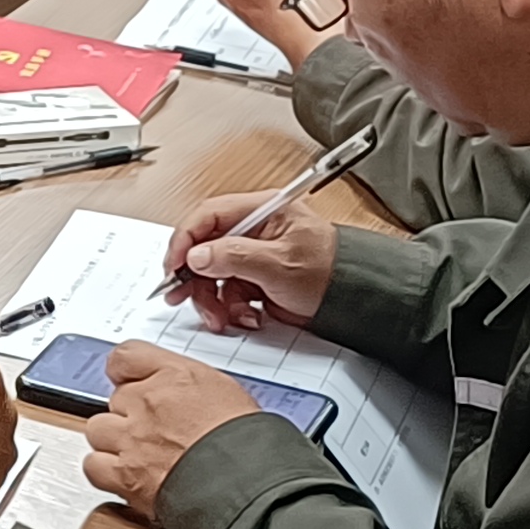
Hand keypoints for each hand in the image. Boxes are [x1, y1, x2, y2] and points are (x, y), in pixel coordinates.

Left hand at [80, 345, 267, 511]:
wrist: (249, 486)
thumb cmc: (251, 444)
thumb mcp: (227, 394)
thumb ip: (192, 388)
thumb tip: (183, 394)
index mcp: (176, 376)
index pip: (126, 356)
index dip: (125, 372)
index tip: (128, 379)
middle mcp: (148, 403)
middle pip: (115, 398)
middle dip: (130, 413)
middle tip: (152, 428)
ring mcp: (133, 440)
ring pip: (98, 430)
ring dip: (113, 441)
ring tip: (138, 453)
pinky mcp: (125, 477)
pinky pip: (94, 466)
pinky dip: (104, 470)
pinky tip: (124, 474)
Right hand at [162, 191, 337, 332]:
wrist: (354, 301)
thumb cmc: (331, 272)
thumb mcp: (281, 263)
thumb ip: (235, 256)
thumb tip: (198, 255)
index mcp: (261, 211)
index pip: (208, 215)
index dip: (185, 239)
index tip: (174, 265)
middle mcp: (253, 231)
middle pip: (205, 247)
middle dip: (194, 276)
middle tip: (182, 296)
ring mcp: (252, 256)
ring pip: (212, 274)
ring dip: (210, 298)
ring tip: (220, 317)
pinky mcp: (254, 280)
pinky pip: (226, 293)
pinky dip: (228, 309)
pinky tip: (245, 317)